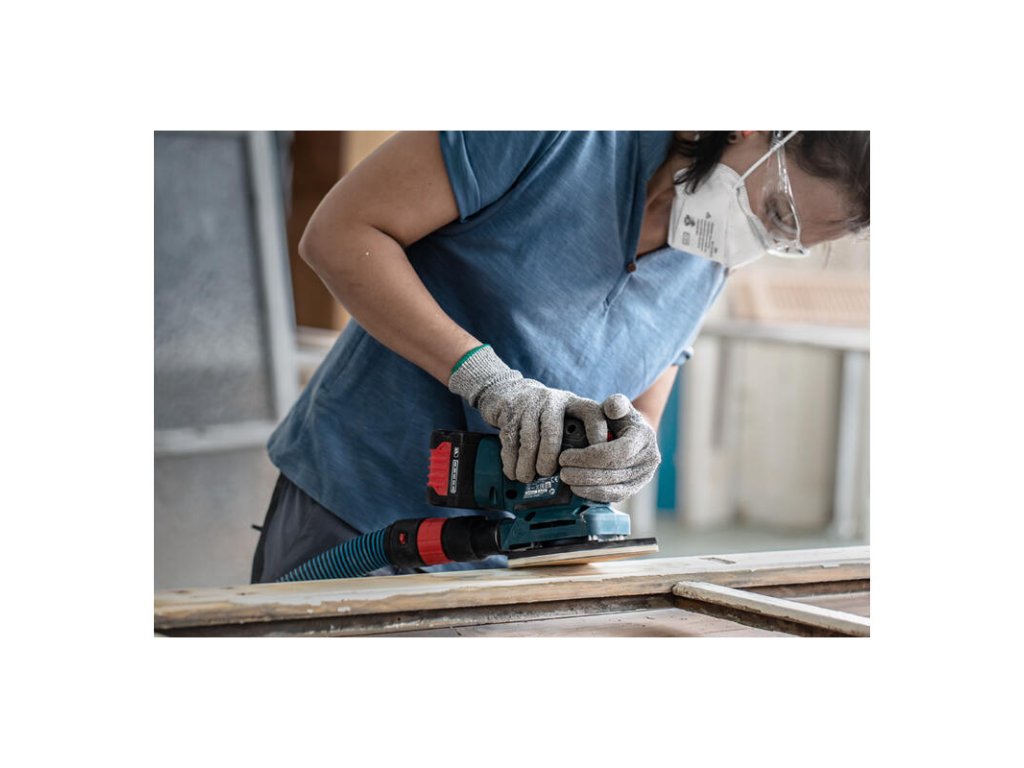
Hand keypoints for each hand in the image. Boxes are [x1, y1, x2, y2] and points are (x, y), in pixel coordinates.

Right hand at [448, 346, 607, 482]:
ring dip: (527, 465)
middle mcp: (552, 401)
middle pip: (552, 434)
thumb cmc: (544, 415)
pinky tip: (514, 472)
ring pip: (528, 441)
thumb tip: (586, 472)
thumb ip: (576, 438)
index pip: (592, 413)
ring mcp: (529, 405)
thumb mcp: (564, 417)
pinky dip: (511, 462)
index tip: (596, 457)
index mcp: (573, 403)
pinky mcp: (509, 412)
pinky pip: (510, 442)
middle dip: (548, 459)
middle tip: (546, 473)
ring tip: (527, 478)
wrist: (510, 393)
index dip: (596, 433)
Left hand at [557, 393, 660, 502]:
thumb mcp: (618, 406)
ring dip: (586, 486)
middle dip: (584, 473)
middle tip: (562, 470)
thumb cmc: (619, 419)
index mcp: (644, 438)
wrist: (630, 435)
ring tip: (566, 479)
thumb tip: (612, 407)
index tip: (566, 456)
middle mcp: (649, 460)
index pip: (617, 452)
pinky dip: (594, 494)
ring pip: (614, 488)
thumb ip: (615, 403)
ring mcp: (643, 477)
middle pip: (614, 472)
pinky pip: (614, 496)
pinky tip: (577, 488)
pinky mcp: (635, 489)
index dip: (589, 457)